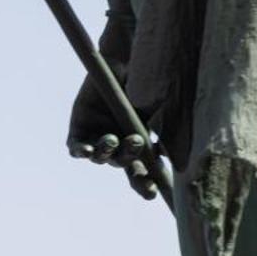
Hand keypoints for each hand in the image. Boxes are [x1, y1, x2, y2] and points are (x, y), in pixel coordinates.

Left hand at [67, 73, 161, 198]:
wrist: (121, 62)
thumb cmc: (144, 84)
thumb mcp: (158, 110)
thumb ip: (166, 135)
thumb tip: (178, 161)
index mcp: (139, 145)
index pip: (143, 172)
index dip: (146, 185)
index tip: (152, 193)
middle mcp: (119, 145)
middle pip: (124, 167)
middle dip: (129, 162)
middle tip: (136, 146)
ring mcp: (98, 139)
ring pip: (102, 158)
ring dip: (108, 153)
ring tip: (112, 139)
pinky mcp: (78, 131)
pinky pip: (77, 149)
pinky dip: (82, 151)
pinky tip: (88, 149)